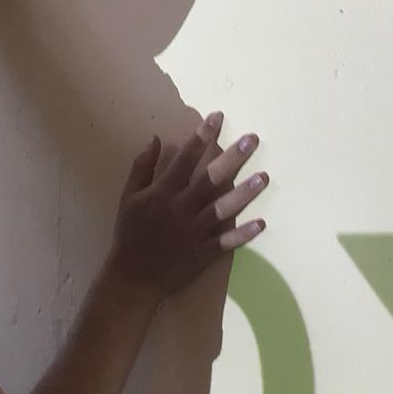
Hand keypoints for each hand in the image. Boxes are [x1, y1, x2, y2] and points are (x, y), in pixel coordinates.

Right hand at [104, 112, 268, 298]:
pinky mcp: (204, 252)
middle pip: (211, 178)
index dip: (202, 136)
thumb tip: (156, 138)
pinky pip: (226, 241)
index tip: (217, 117)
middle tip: (252, 139)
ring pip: (223, 208)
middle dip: (232, 157)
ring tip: (264, 177)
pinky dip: (243, 234)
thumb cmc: (129, 233)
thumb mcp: (128, 197)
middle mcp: (182, 208)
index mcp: (163, 192)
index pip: (186, 158)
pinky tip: (260, 223)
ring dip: (244, 193)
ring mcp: (195, 231)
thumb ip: (142, 167)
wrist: (132, 277)